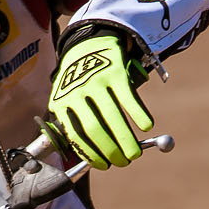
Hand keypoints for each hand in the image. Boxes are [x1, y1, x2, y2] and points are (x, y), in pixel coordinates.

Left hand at [46, 30, 152, 167]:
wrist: (87, 43)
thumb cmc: (79, 80)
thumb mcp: (67, 99)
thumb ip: (75, 122)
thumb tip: (93, 155)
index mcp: (62, 102)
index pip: (75, 135)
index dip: (91, 154)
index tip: (104, 165)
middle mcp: (77, 91)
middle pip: (94, 128)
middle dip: (110, 150)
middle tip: (123, 162)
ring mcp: (96, 80)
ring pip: (112, 116)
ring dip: (125, 139)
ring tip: (135, 153)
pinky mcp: (115, 71)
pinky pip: (128, 97)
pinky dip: (139, 114)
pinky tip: (146, 126)